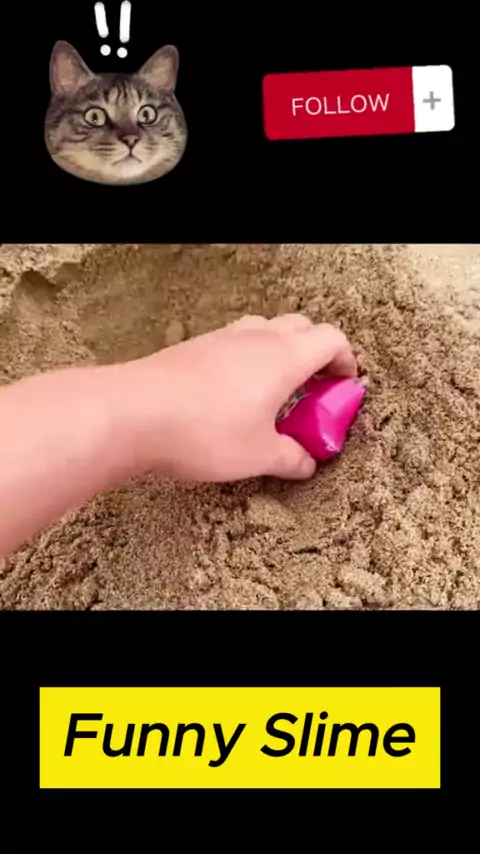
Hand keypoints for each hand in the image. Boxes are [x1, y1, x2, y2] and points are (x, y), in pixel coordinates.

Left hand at [117, 314, 356, 481]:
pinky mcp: (193, 348)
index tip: (344, 386)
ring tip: (273, 393)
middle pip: (301, 327)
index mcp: (284, 357)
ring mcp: (221, 338)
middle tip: (312, 391)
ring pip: (264, 330)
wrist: (132, 413)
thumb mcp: (258, 456)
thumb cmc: (204, 431)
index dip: (345, 360)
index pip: (331, 339)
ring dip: (279, 353)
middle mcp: (256, 338)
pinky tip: (233, 396)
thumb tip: (306, 463)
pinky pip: (233, 343)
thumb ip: (291, 458)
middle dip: (315, 354)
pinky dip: (246, 360)